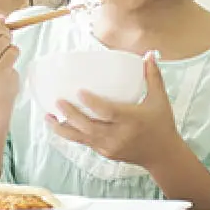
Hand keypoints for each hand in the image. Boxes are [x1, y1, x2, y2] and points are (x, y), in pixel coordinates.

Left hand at [46, 53, 183, 169]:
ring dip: (62, 128)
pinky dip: (71, 134)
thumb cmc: (161, 124)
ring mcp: (109, 146)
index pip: (108, 112)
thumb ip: (152, 76)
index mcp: (131, 120)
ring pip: (81, 138)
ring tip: (47, 117)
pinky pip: (85, 142)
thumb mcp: (159, 99)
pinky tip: (60, 125)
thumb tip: (149, 54)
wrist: (162, 155)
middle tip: (58, 101)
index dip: (92, 103)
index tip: (79, 92)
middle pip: (88, 126)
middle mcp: (118, 135)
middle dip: (70, 115)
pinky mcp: (105, 153)